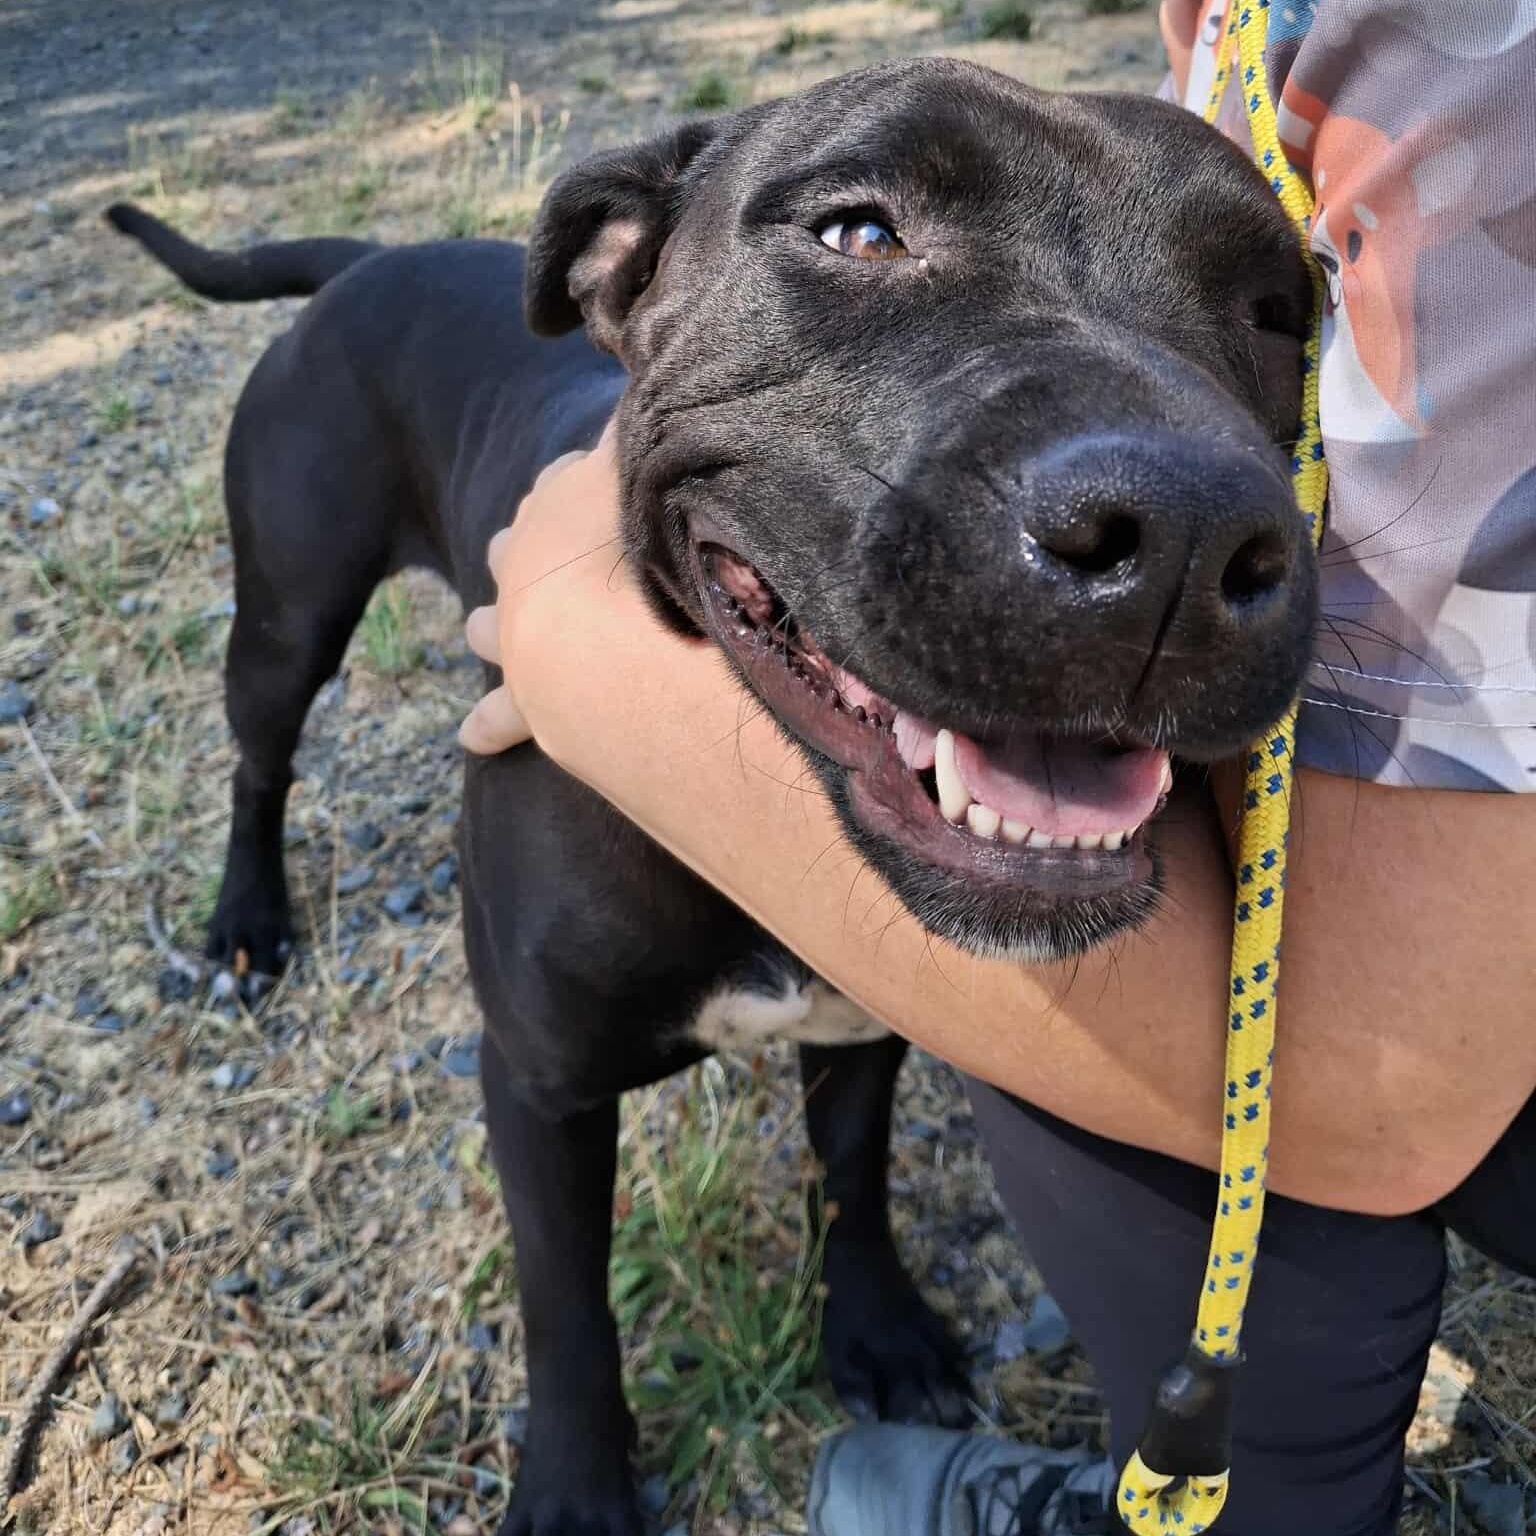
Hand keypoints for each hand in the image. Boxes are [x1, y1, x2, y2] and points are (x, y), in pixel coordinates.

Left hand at [459, 419, 631, 755]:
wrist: (601, 638)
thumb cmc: (634, 548)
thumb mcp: (645, 470)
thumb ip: (645, 428)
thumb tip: (649, 366)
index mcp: (558, 504)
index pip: (565, 482)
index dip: (586, 480)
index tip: (605, 475)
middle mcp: (526, 565)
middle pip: (517, 546)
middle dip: (527, 546)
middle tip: (546, 545)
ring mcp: (516, 633)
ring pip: (488, 627)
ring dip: (490, 626)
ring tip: (482, 628)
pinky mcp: (525, 704)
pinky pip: (498, 717)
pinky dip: (487, 724)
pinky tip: (471, 736)